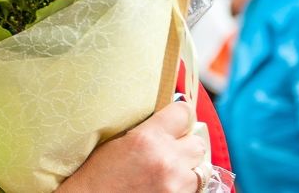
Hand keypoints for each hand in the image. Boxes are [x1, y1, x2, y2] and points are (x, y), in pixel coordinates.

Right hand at [57, 102, 207, 192]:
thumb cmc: (98, 174)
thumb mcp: (119, 141)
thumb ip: (147, 129)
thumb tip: (167, 119)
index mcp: (148, 138)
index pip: (184, 113)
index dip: (180, 115)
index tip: (177, 119)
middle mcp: (167, 161)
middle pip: (197, 143)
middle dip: (186, 145)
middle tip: (172, 149)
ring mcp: (175, 186)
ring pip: (201, 170)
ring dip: (188, 168)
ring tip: (170, 170)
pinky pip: (195, 189)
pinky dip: (184, 185)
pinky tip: (168, 184)